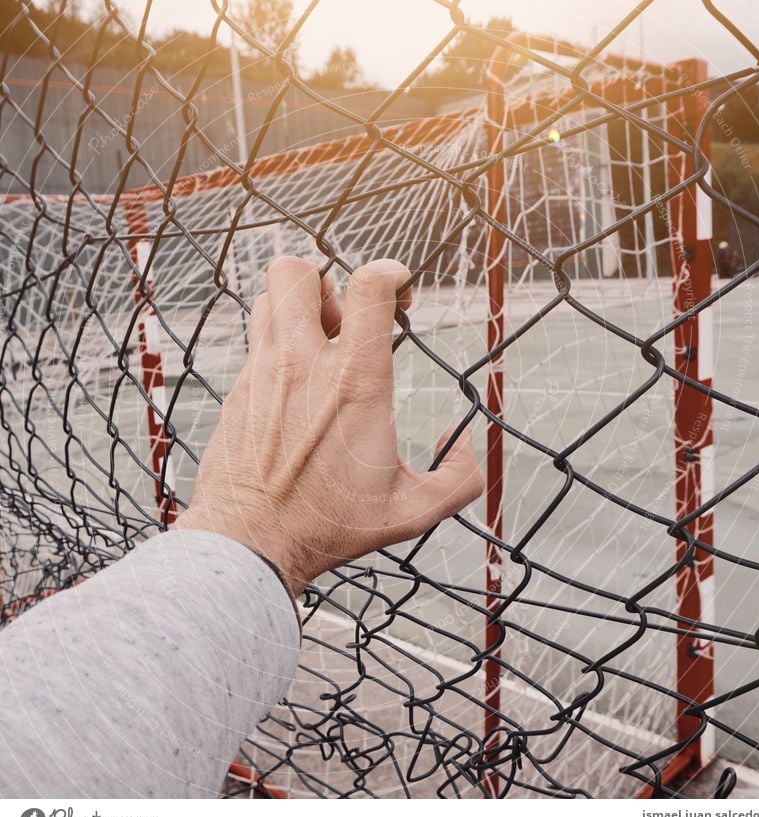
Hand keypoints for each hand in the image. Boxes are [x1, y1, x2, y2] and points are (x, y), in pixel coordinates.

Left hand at [174, 256, 482, 595]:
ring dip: (296, 309)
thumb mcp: (412, 512)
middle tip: (344, 325)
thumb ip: (459, 478)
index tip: (400, 291)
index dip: (391, 273)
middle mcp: (302, 366)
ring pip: (268, 297)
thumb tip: (463, 441)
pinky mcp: (237, 391)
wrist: (250, 543)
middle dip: (327, 283)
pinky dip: (276, 345)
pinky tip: (293, 386)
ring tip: (317, 347)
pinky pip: (254, 340)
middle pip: (297, 272)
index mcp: (355, 384)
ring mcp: (262, 374)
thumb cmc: (330, 527)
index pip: (369, 287)